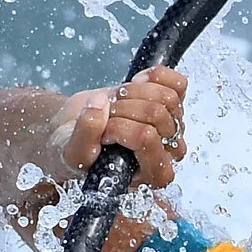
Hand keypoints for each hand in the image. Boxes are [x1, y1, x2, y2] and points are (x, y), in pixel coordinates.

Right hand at [48, 67, 187, 187]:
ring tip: (115, 102)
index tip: (103, 133)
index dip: (120, 127)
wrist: (76, 133)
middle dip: (123, 109)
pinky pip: (179, 84)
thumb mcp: (72, 153)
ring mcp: (172, 127)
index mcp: (151, 175)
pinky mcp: (171, 105)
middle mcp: (167, 153)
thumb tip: (100, 105)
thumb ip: (84, 135)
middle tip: (106, 116)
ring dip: (134, 93)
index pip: (146, 138)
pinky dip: (155, 77)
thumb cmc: (79, 152)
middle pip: (157, 114)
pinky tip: (137, 83)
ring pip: (168, 97)